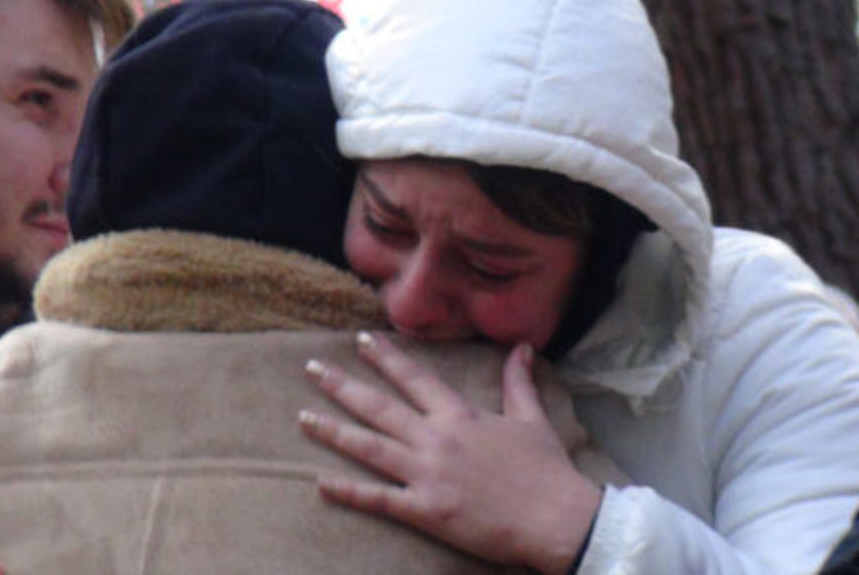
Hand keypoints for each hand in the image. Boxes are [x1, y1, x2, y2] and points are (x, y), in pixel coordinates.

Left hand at [300, 332, 601, 573]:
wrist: (555, 517)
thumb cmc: (545, 469)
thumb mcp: (531, 418)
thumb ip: (519, 382)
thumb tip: (522, 347)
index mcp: (460, 415)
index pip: (415, 378)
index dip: (386, 357)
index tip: (361, 340)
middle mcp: (437, 438)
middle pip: (379, 406)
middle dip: (343, 385)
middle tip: (312, 369)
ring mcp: (428, 474)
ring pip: (369, 447)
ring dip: (333, 430)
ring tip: (302, 417)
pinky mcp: (426, 509)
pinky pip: (378, 498)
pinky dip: (348, 490)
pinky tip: (320, 481)